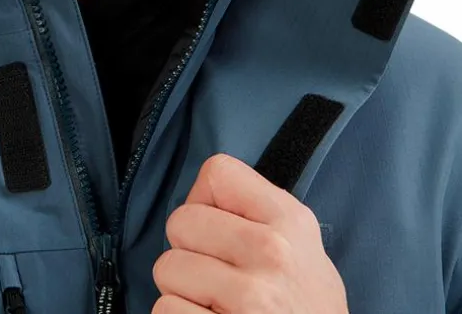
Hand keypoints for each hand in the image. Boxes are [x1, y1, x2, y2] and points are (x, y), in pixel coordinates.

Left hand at [152, 153, 348, 312]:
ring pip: (167, 268)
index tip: (219, 227)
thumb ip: (256, 214)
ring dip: (182, 291)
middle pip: (180, 220)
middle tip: (218, 276)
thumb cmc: (306, 308)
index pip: (217, 172)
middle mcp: (272, 253)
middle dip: (189, 250)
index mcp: (289, 221)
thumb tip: (202, 195)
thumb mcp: (302, 248)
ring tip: (217, 305)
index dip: (206, 199)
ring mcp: (249, 298)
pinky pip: (165, 310)